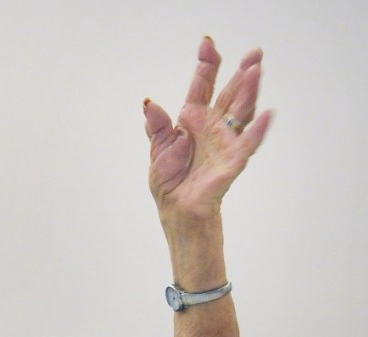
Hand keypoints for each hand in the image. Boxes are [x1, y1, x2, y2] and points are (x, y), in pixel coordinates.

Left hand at [145, 37, 272, 219]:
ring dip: (249, 93)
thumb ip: (156, 127)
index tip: (207, 45)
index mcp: (194, 120)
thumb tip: (149, 103)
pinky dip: (257, 131)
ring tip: (256, 71)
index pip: (202, 87)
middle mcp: (213, 127)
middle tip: (254, 53)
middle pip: (230, 95)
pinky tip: (267, 115)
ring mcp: (225, 143)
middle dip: (241, 74)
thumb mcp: (158, 150)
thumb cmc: (171, 182)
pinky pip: (247, 145)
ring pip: (241, 113)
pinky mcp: (231, 163)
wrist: (176, 210)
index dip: (206, 67)